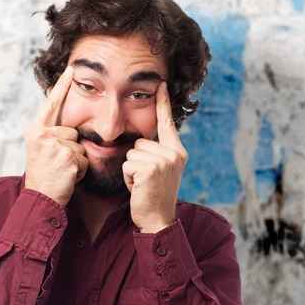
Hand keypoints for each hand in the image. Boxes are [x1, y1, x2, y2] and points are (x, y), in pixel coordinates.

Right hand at [24, 66, 87, 205]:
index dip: (62, 86)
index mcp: (35, 130)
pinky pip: (84, 159)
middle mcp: (42, 135)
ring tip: (61, 170)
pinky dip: (79, 171)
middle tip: (57, 163)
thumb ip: (50, 132)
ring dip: (76, 160)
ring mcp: (54, 145)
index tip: (72, 69)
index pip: (52, 104)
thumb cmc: (44, 175)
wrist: (40, 198)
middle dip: (71, 148)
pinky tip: (67, 176)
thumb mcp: (41, 148)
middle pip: (72, 131)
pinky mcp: (67, 157)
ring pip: (79, 146)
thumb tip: (63, 117)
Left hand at [122, 82, 187, 232]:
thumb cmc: (153, 197)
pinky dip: (128, 178)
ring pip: (131, 153)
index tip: (161, 84)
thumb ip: (156, 154)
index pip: (167, 122)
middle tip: (145, 180)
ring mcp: (164, 160)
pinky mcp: (151, 168)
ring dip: (131, 171)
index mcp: (177, 151)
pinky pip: (127, 164)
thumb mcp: (161, 172)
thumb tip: (140, 140)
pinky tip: (139, 189)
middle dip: (136, 161)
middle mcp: (174, 153)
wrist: (158, 221)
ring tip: (142, 185)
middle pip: (139, 142)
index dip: (162, 103)